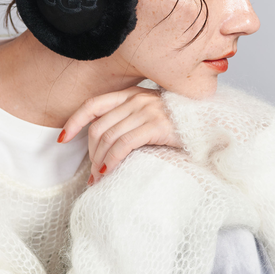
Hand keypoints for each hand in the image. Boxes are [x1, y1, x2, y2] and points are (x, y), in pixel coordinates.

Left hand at [57, 86, 183, 185]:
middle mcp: (136, 99)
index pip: (93, 105)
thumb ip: (129, 119)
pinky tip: (108, 172)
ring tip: (98, 179)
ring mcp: (146, 110)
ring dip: (98, 162)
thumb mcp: (150, 114)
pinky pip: (123, 145)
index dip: (74, 121)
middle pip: (98, 127)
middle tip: (92, 174)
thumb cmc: (180, 123)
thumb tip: (104, 142)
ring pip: (108, 138)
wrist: (211, 123)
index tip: (62, 138)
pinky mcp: (155, 125)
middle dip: (89, 152)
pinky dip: (111, 160)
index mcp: (130, 94)